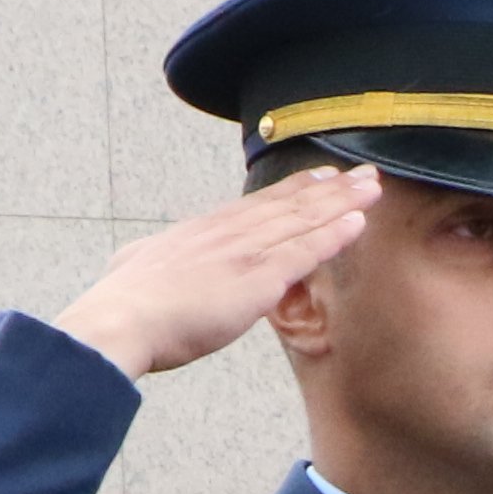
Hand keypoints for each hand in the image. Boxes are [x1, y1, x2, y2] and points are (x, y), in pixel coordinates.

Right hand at [48, 166, 379, 379]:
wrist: (120, 320)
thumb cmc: (122, 305)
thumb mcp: (134, 267)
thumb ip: (152, 262)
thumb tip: (140, 263)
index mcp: (200, 230)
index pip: (256, 205)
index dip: (291, 190)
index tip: (318, 177)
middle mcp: (227, 231)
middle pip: (287, 203)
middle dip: (328, 187)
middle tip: (361, 172)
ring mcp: (245, 251)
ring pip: (303, 219)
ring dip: (341, 202)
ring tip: (372, 186)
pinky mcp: (258, 278)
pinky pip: (305, 251)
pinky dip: (334, 235)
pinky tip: (358, 223)